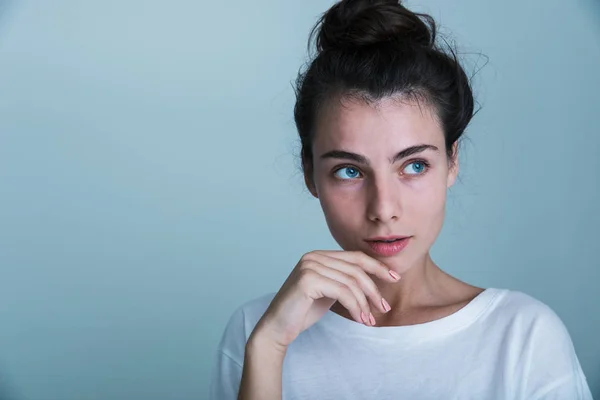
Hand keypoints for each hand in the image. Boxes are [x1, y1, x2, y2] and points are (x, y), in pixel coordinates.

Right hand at [250, 250, 400, 349]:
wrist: (277, 327)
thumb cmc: (302, 312)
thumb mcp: (329, 292)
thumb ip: (344, 281)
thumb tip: (374, 281)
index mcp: (318, 255)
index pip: (355, 256)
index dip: (377, 267)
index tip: (394, 278)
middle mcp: (313, 256)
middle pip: (356, 269)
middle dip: (374, 289)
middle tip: (384, 308)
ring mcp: (309, 266)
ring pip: (351, 282)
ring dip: (365, 303)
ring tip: (369, 320)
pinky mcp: (308, 280)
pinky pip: (342, 292)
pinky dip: (355, 307)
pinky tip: (360, 318)